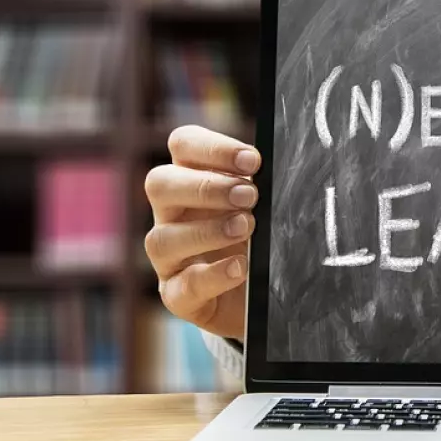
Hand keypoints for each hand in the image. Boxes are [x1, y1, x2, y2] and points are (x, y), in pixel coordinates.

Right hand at [145, 125, 260, 338]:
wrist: (263, 296)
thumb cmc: (262, 240)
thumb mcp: (265, 207)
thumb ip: (265, 186)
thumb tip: (280, 167)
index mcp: (191, 179)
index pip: (182, 145)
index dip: (212, 148)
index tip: (252, 161)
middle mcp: (171, 214)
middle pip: (159, 184)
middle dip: (206, 187)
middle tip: (250, 196)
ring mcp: (168, 258)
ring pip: (162, 239)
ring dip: (207, 231)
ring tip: (246, 228)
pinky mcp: (178, 296)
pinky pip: (182, 286)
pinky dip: (212, 275)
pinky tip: (240, 267)